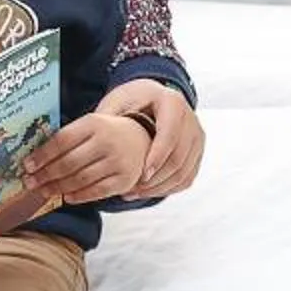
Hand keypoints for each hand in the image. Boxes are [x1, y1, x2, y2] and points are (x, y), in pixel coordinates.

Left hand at [21, 112, 151, 207]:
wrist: (144, 139)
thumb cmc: (106, 133)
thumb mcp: (89, 126)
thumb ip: (66, 138)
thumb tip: (35, 158)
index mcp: (94, 123)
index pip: (62, 140)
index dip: (42, 155)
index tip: (27, 165)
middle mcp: (107, 141)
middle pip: (69, 162)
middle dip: (46, 175)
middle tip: (30, 182)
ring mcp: (118, 162)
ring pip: (81, 179)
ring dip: (58, 188)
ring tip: (43, 191)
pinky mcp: (125, 180)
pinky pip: (97, 191)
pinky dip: (79, 196)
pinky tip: (66, 197)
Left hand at [96, 80, 204, 196]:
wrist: (153, 97)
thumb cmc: (134, 99)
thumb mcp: (119, 102)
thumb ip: (109, 119)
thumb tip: (93, 142)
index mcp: (171, 102)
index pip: (169, 134)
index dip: (156, 157)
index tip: (141, 175)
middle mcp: (190, 119)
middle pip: (179, 157)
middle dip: (156, 179)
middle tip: (133, 189)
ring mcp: (196, 136)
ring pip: (184, 171)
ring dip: (160, 187)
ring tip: (135, 193)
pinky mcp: (197, 151)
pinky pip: (187, 177)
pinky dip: (168, 188)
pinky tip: (147, 192)